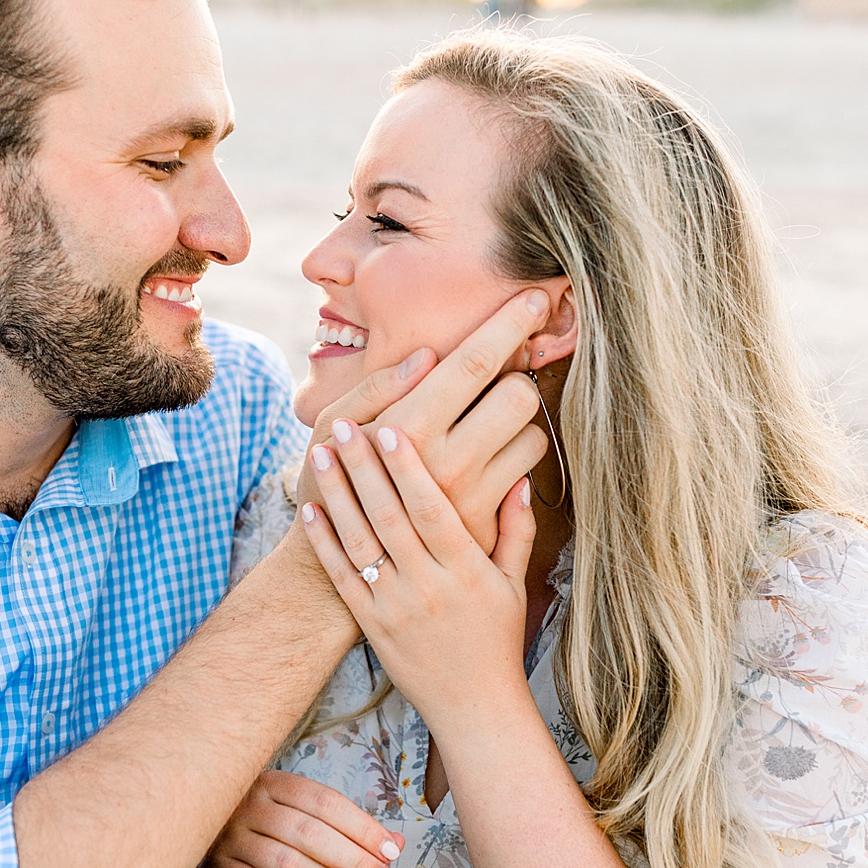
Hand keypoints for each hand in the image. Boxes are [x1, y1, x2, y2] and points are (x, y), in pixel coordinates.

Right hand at [205, 769, 405, 867]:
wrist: (202, 822)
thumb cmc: (270, 820)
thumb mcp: (303, 809)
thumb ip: (349, 825)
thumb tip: (396, 844)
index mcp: (272, 782)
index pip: (326, 803)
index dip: (362, 828)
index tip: (391, 850)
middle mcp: (248, 806)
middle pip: (309, 833)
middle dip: (353, 859)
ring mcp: (230, 838)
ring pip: (287, 862)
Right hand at [296, 289, 551, 553]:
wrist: (344, 570)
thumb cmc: (334, 480)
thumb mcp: (333, 426)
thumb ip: (376, 386)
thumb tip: (427, 355)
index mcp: (405, 426)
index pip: (473, 362)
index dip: (509, 324)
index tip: (534, 298)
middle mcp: (442, 460)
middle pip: (518, 392)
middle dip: (517, 378)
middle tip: (500, 380)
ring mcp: (468, 495)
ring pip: (532, 435)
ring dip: (517, 424)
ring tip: (486, 430)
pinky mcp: (486, 523)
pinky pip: (529, 474)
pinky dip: (516, 460)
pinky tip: (489, 462)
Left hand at [302, 421, 535, 735]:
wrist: (474, 706)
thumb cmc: (497, 639)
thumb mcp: (515, 583)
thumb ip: (516, 529)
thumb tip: (520, 476)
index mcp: (466, 570)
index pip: (433, 510)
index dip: (409, 469)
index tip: (392, 429)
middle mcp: (428, 586)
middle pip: (390, 517)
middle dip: (364, 468)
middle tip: (344, 426)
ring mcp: (395, 607)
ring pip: (361, 542)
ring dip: (337, 495)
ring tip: (320, 453)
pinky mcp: (371, 625)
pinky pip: (343, 577)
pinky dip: (323, 542)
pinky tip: (309, 508)